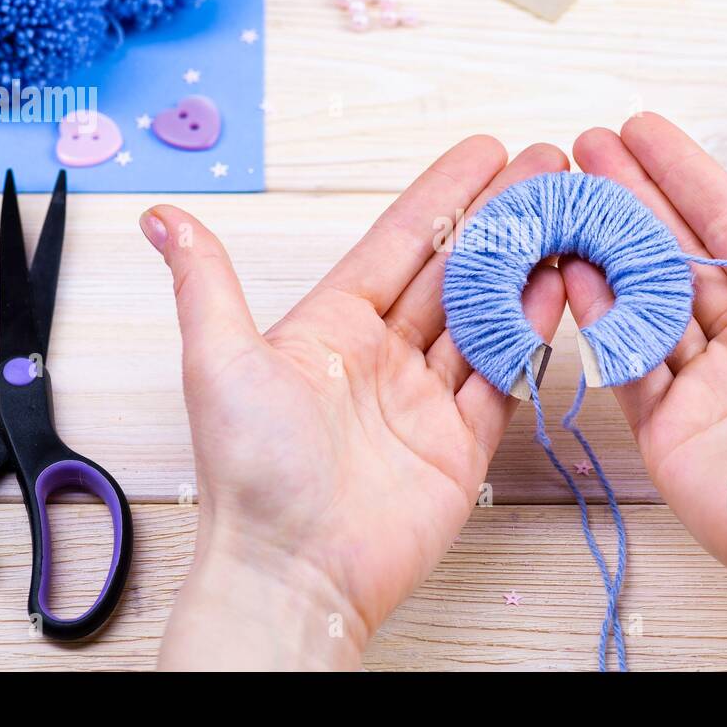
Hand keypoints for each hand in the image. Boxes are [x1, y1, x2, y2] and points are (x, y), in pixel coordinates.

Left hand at [145, 138, 568, 668]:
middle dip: (502, 216)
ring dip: (525, 263)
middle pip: (455, 269)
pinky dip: (531, 332)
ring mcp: (426, 398)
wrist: (293, 573)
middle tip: (546, 167)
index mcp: (332, 327)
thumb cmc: (250, 473)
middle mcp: (383, 356)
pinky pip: (503, 376)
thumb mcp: (219, 361)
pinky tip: (556, 287)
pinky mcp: (460, 444)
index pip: (400, 242)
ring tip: (566, 214)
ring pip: (487, 314)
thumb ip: (206, 283)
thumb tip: (161, 217)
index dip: (444, 195)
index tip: (484, 152)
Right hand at [562, 113, 726, 669]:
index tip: (640, 131)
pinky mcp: (664, 425)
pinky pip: (625, 360)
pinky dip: (598, 318)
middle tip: (584, 148)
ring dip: (603, 247)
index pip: (724, 222)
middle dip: (628, 197)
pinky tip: (571, 271)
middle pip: (672, 251)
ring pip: (640, 299)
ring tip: (565, 199)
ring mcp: (697, 380)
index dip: (682, 174)